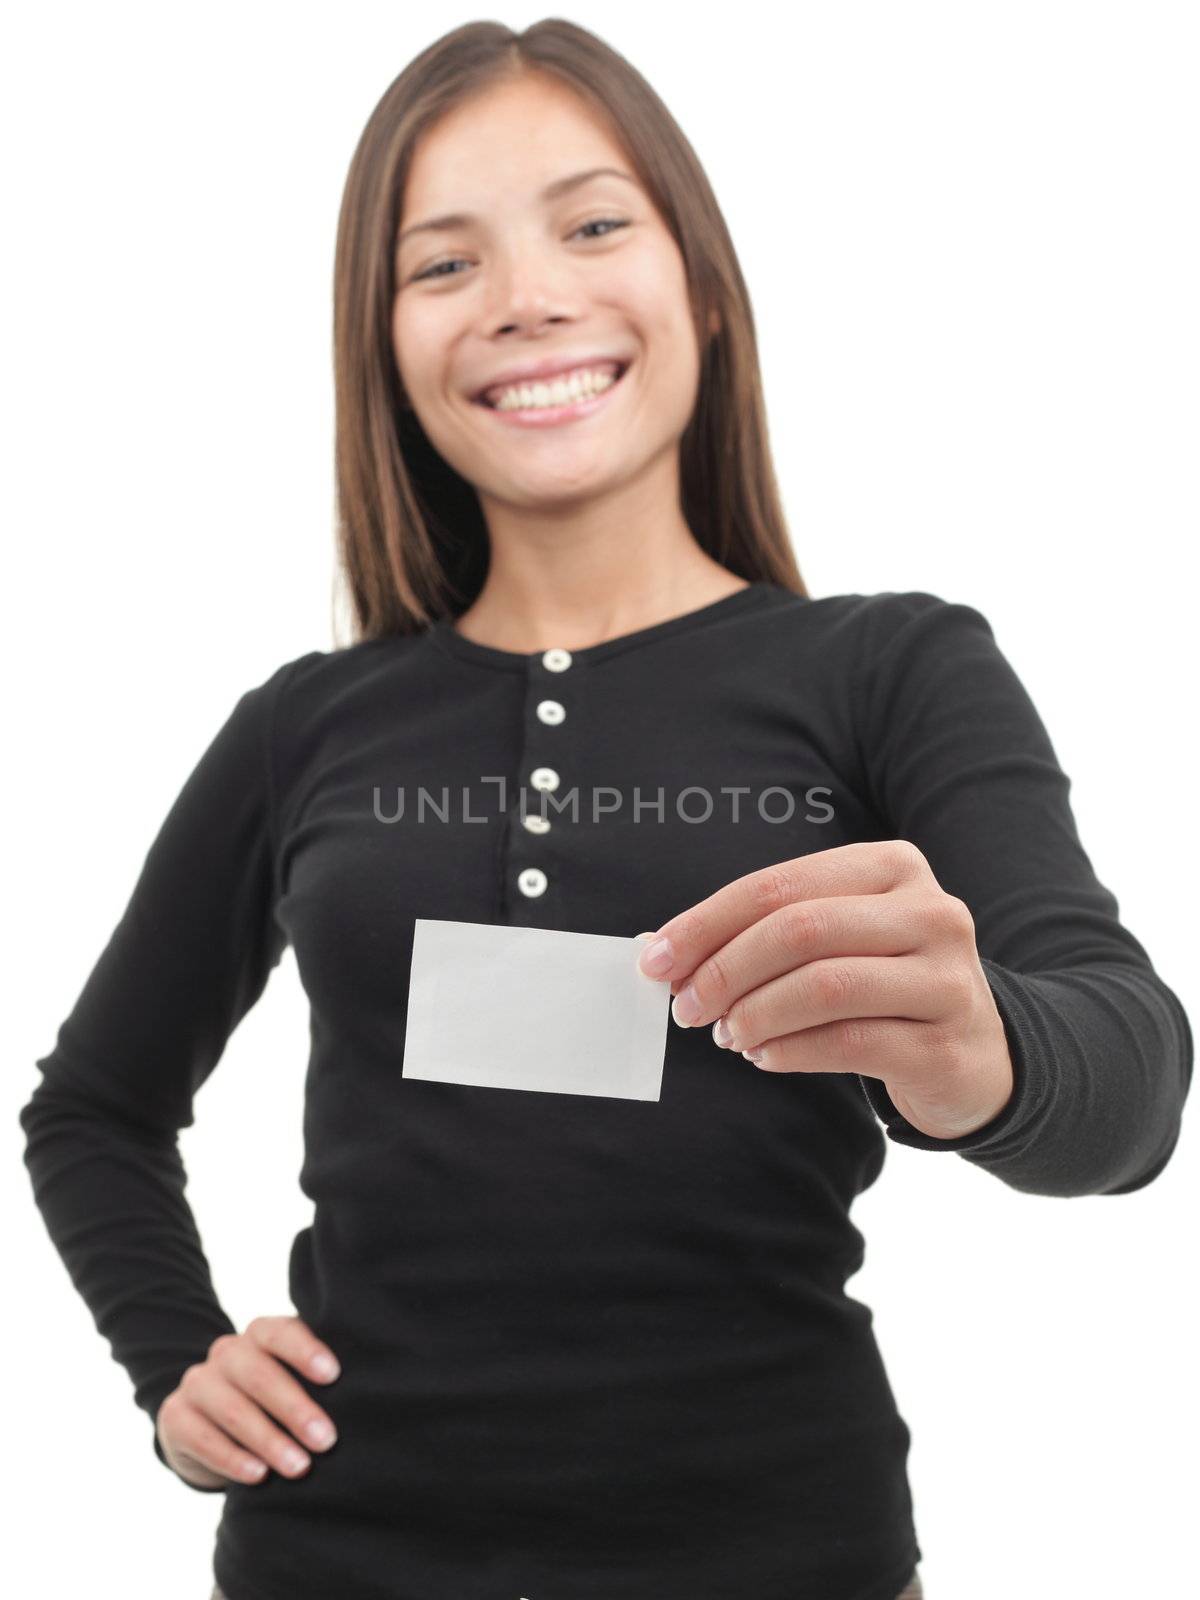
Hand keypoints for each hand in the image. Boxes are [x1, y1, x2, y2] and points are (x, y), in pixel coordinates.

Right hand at [155, 1315, 340, 1488]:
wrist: (209, 1422)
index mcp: (259, 1334)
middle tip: (327, 1441)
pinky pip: (203, 1438)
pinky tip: (258, 1476)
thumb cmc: (275, 1398)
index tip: (334, 1375)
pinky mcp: (175, 1417)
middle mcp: (226, 1352)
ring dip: (269, 1440)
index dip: (305, 1351)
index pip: (280, 1332)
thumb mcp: (294, 1379)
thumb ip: (319, 1377)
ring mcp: (197, 1383)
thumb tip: (366, 1391)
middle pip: (258, 1375)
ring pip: (232, 1409)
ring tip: (300, 1467)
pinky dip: (233, 1459)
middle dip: (295, 1409)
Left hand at [636, 839, 1014, 1140]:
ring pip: (824, 986)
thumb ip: (761, 934)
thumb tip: (660, 948)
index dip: (706, 924)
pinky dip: (789, 1051)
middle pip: (799, 930)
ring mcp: (946, 977)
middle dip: (723, 970)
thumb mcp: (836, 940)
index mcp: (893, 867)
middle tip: (685, 1008)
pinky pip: (848, 1043)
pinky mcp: (946, 1042)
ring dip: (755, 1014)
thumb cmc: (885, 985)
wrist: (981, 1053)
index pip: (777, 887)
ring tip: (727, 1035)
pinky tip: (765, 1056)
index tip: (655, 961)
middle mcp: (929, 911)